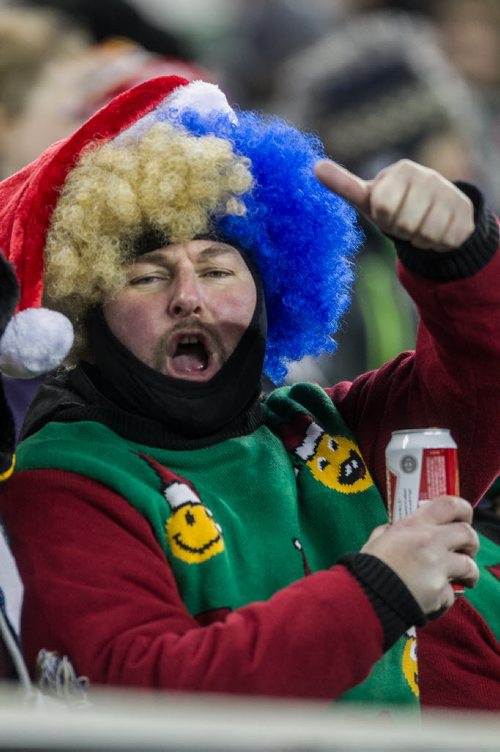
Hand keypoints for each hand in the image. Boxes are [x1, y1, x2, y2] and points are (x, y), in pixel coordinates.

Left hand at [314, 158, 474, 251]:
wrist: (437, 212)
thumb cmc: (395, 204)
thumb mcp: (369, 197)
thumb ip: (344, 184)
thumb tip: (314, 167)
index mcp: (401, 171)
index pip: (384, 206)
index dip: (384, 217)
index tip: (386, 210)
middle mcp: (427, 176)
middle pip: (403, 224)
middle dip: (400, 229)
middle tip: (404, 220)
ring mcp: (448, 193)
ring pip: (424, 233)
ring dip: (417, 238)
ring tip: (419, 224)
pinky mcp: (464, 212)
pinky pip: (442, 240)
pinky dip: (435, 243)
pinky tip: (436, 229)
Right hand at [361, 496, 478, 615]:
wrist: (364, 596)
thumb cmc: (367, 566)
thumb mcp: (376, 539)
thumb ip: (389, 531)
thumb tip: (392, 530)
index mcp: (414, 525)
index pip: (450, 505)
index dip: (463, 510)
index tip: (463, 518)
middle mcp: (430, 541)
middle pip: (468, 534)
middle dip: (470, 544)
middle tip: (464, 551)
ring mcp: (437, 567)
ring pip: (469, 566)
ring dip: (467, 574)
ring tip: (459, 580)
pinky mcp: (439, 592)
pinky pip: (451, 595)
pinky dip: (444, 599)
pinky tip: (432, 601)